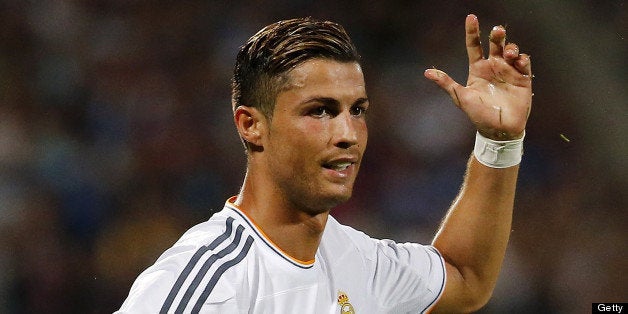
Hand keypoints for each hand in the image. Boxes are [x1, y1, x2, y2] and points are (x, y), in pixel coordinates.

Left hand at [425, 14, 531, 139]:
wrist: (498, 130)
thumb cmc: (478, 114)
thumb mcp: (461, 97)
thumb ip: (446, 83)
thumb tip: (426, 72)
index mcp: (478, 69)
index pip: (474, 45)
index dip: (472, 31)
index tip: (471, 17)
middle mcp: (493, 67)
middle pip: (495, 44)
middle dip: (497, 34)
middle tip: (497, 30)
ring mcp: (508, 71)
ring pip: (511, 50)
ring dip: (511, 47)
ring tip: (509, 54)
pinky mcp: (523, 78)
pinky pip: (524, 63)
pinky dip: (522, 59)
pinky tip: (518, 61)